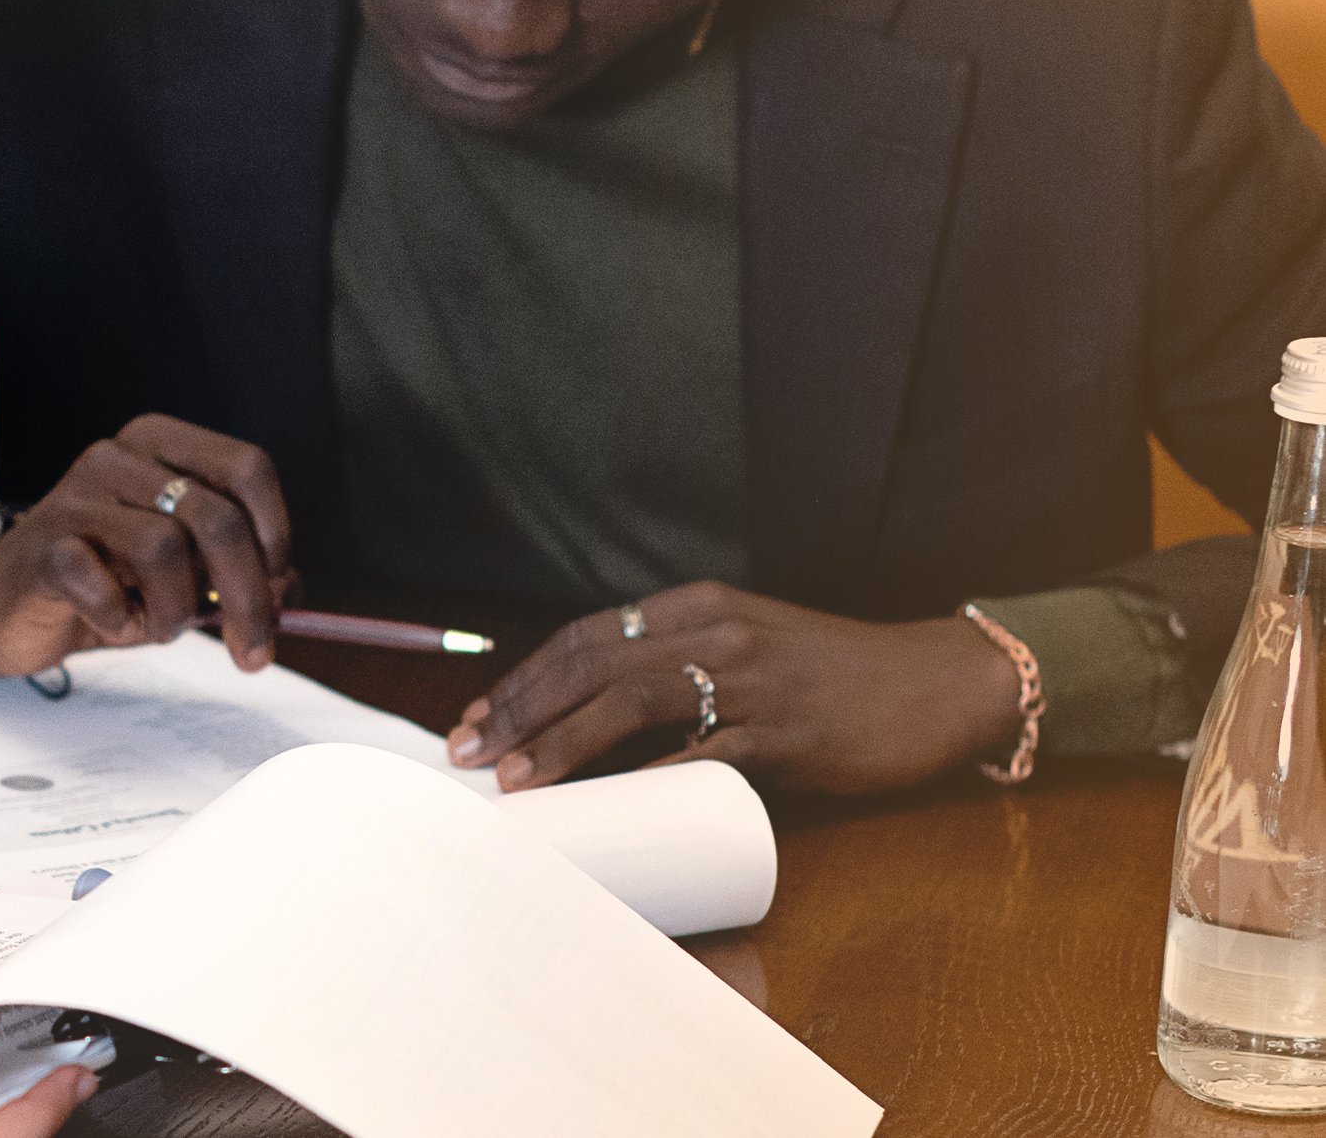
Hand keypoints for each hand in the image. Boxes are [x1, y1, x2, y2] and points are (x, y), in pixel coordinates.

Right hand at [0, 415, 294, 676]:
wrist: (9, 605)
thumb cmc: (101, 582)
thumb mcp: (182, 575)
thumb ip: (238, 572)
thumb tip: (287, 591)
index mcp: (161, 446)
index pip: (247, 468)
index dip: (276, 532)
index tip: (277, 585)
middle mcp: (119, 457)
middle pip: (217, 518)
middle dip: (246, 596)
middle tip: (250, 648)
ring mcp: (75, 496)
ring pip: (167, 549)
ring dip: (174, 610)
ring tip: (153, 624)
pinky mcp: (44, 544)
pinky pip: (104, 584)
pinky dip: (119, 619)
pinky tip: (107, 621)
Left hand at [444, 581, 1024, 794]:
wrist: (939, 685)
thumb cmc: (833, 677)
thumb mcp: (747, 649)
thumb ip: (679, 670)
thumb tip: (589, 719)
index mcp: (699, 606)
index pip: (584, 637)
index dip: (523, 680)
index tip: (475, 720)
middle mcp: (717, 631)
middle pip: (592, 664)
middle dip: (520, 710)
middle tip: (469, 754)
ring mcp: (753, 679)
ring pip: (632, 701)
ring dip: (563, 741)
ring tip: (514, 778)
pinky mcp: (789, 731)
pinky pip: (703, 754)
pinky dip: (646, 778)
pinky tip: (605, 802)